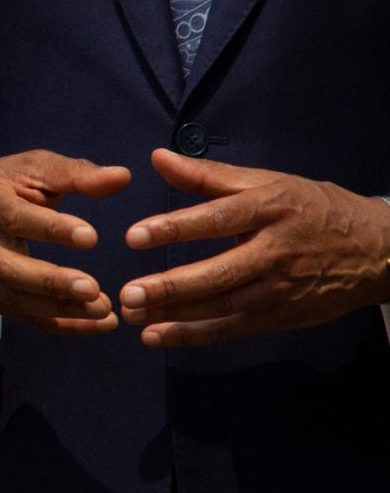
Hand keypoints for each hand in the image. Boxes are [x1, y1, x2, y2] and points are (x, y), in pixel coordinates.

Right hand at [0, 152, 130, 335]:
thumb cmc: (3, 185)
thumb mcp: (33, 169)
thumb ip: (76, 174)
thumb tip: (122, 177)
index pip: (14, 218)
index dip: (50, 229)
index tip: (91, 237)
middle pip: (7, 268)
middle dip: (50, 282)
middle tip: (92, 288)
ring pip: (15, 298)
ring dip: (60, 308)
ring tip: (102, 309)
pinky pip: (24, 316)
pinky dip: (62, 324)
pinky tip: (97, 323)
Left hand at [120, 151, 389, 346]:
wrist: (378, 250)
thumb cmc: (312, 208)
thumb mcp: (268, 182)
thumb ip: (208, 174)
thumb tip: (156, 157)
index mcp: (270, 209)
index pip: (218, 219)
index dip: (175, 228)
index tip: (133, 237)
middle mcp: (276, 251)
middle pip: (220, 272)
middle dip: (172, 286)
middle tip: (128, 293)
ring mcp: (281, 288)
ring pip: (224, 305)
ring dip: (175, 315)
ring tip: (132, 317)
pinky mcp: (283, 315)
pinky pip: (235, 328)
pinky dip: (197, 335)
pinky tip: (160, 335)